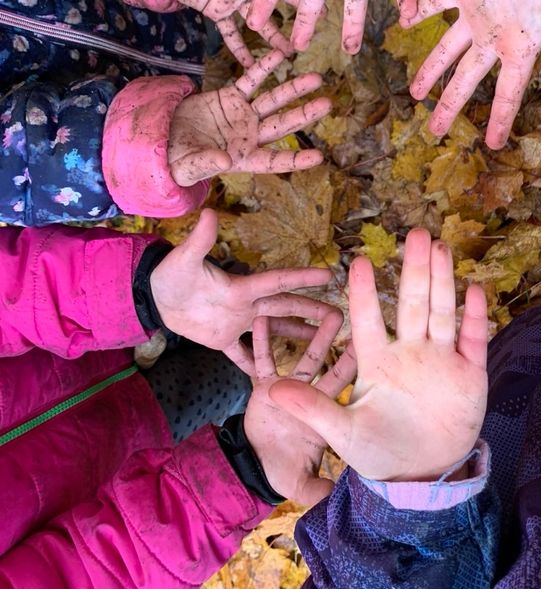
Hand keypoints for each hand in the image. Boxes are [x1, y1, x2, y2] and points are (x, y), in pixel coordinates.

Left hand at [149, 208, 334, 371]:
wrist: (154, 296)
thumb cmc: (170, 274)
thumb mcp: (184, 259)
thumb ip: (200, 240)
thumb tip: (209, 212)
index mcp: (241, 287)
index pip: (277, 282)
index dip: (302, 278)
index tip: (328, 274)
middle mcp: (245, 304)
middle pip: (285, 307)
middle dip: (312, 310)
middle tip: (339, 315)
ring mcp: (236, 323)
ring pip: (273, 331)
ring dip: (296, 336)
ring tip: (321, 343)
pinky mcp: (222, 339)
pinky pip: (243, 354)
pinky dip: (256, 364)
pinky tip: (274, 376)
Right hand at [168, 49, 329, 185]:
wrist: (163, 138)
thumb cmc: (177, 160)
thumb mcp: (188, 166)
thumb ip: (206, 163)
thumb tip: (226, 160)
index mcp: (244, 158)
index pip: (274, 161)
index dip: (296, 159)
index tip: (319, 157)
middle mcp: (250, 136)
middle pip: (282, 124)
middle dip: (304, 114)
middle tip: (327, 104)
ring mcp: (243, 115)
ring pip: (273, 100)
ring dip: (293, 89)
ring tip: (316, 79)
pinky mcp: (231, 97)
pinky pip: (251, 80)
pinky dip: (264, 68)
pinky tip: (280, 56)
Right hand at [244, 309, 356, 503]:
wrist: (255, 465)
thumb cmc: (285, 468)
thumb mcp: (302, 482)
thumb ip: (317, 489)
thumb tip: (336, 499)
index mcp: (324, 411)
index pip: (343, 382)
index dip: (352, 362)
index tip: (366, 338)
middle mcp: (309, 393)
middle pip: (323, 360)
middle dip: (330, 336)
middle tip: (341, 309)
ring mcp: (285, 386)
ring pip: (296, 354)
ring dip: (298, 330)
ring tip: (302, 305)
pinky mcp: (262, 385)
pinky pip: (260, 360)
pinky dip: (260, 342)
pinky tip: (260, 320)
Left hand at [270, 228, 487, 482]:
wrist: (420, 477)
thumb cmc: (377, 451)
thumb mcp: (342, 433)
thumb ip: (312, 408)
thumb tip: (270, 391)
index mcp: (377, 362)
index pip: (368, 320)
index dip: (364, 293)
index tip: (359, 262)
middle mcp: (409, 352)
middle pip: (412, 303)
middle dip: (415, 269)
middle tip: (416, 233)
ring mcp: (441, 360)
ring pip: (442, 312)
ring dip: (443, 280)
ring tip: (440, 247)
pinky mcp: (469, 374)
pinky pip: (473, 339)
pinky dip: (475, 316)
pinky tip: (475, 290)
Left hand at [407, 0, 540, 148]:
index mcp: (522, 47)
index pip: (507, 93)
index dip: (499, 119)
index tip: (491, 145)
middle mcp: (496, 36)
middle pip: (467, 79)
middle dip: (450, 106)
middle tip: (433, 132)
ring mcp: (479, 12)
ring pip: (446, 49)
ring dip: (429, 70)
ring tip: (413, 94)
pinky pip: (435, 1)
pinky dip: (419, 10)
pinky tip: (402, 23)